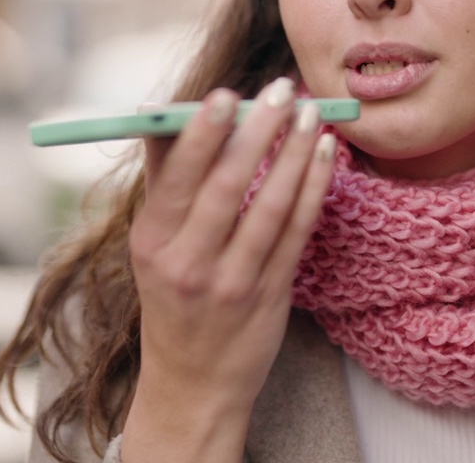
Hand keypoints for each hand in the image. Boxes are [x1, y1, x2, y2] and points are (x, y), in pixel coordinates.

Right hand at [121, 77, 334, 462]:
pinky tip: (323, 153)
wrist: (195, 384)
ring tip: (309, 114)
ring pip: (270, 207)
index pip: (178, 180)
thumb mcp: (152, 243)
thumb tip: (159, 111)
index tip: (225, 95)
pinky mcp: (273, 295)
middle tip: (280, 91)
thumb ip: (161, 178)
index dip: (202, 135)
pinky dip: (313, 188)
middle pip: (226, 187)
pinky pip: (298, 231)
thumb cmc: (172, 296)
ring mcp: (234, 283)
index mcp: (151, 243)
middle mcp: (188, 264)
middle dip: (256, 133)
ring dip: (293, 154)